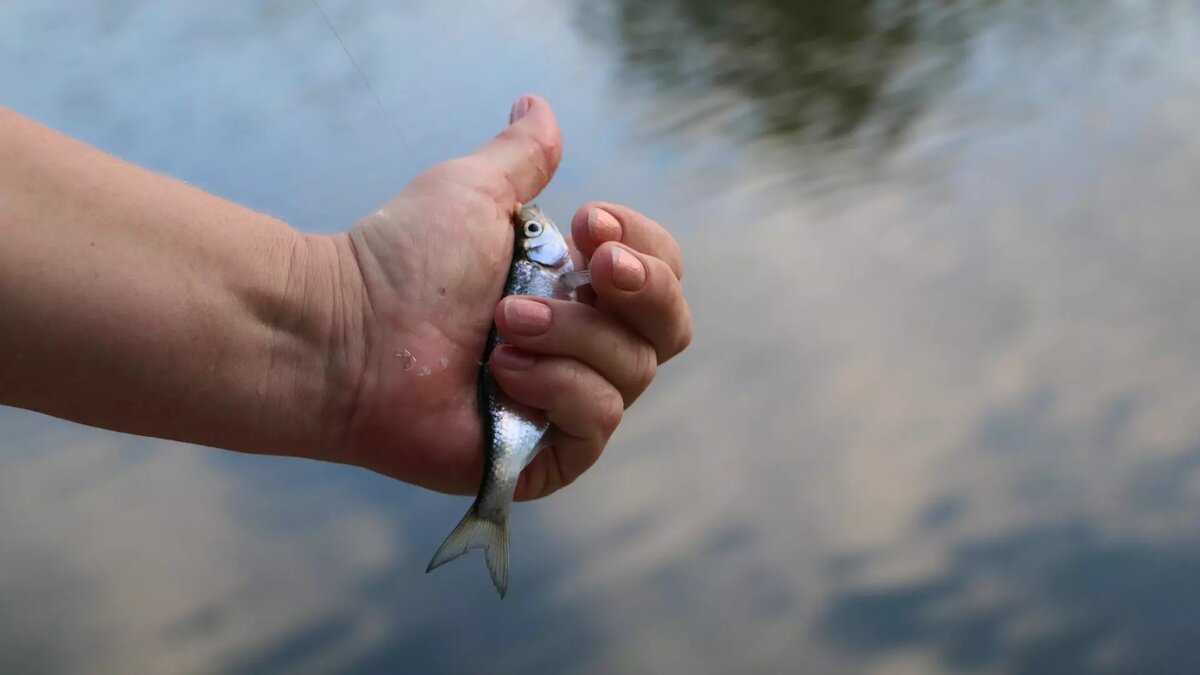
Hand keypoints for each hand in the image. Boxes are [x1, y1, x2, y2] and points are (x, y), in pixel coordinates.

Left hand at [317, 96, 691, 499]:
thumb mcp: (474, 192)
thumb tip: (537, 104)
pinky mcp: (548, 455)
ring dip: (573, 336)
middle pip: (670, 327)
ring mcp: (566, 403)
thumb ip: (521, 156)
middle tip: (591, 268)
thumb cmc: (400, 261)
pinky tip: (502, 375)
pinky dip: (561, 389)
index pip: (661, 273)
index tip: (589, 223)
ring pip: (633, 372)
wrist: (345, 333)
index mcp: (575, 289)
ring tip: (502, 325)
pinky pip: (601, 422)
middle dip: (641, 289)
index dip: (645, 248)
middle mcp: (582, 347)